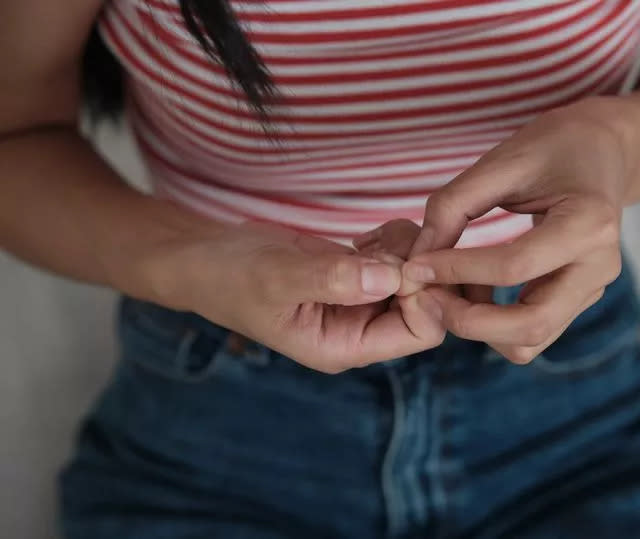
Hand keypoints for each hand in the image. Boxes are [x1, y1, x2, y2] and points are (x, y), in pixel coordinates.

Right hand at [159, 221, 444, 372]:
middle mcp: (361, 328)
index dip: (423, 297)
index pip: (420, 332)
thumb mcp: (277, 279)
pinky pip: (399, 258)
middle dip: (418, 268)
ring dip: (406, 249)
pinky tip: (363, 236)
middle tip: (384, 241)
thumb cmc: (231, 277)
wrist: (206, 258)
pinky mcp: (358, 274)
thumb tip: (392, 277)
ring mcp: (362, 301)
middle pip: (427, 304)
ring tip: (367, 238)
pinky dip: (393, 240)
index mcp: (346, 346)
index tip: (398, 262)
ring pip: (417, 276)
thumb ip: (332, 280)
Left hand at [399, 101, 628, 363]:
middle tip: (427, 297)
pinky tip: (471, 290)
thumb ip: (454, 206)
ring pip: (530, 340)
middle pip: (530, 325)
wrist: (603, 151)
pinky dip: (494, 323)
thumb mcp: (501, 160)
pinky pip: (531, 330)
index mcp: (588, 222)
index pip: (514, 266)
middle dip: (468, 321)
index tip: (415, 266)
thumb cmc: (552, 147)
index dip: (457, 271)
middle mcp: (599, 265)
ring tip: (447, 291)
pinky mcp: (578, 299)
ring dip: (480, 328)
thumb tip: (418, 260)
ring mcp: (592, 288)